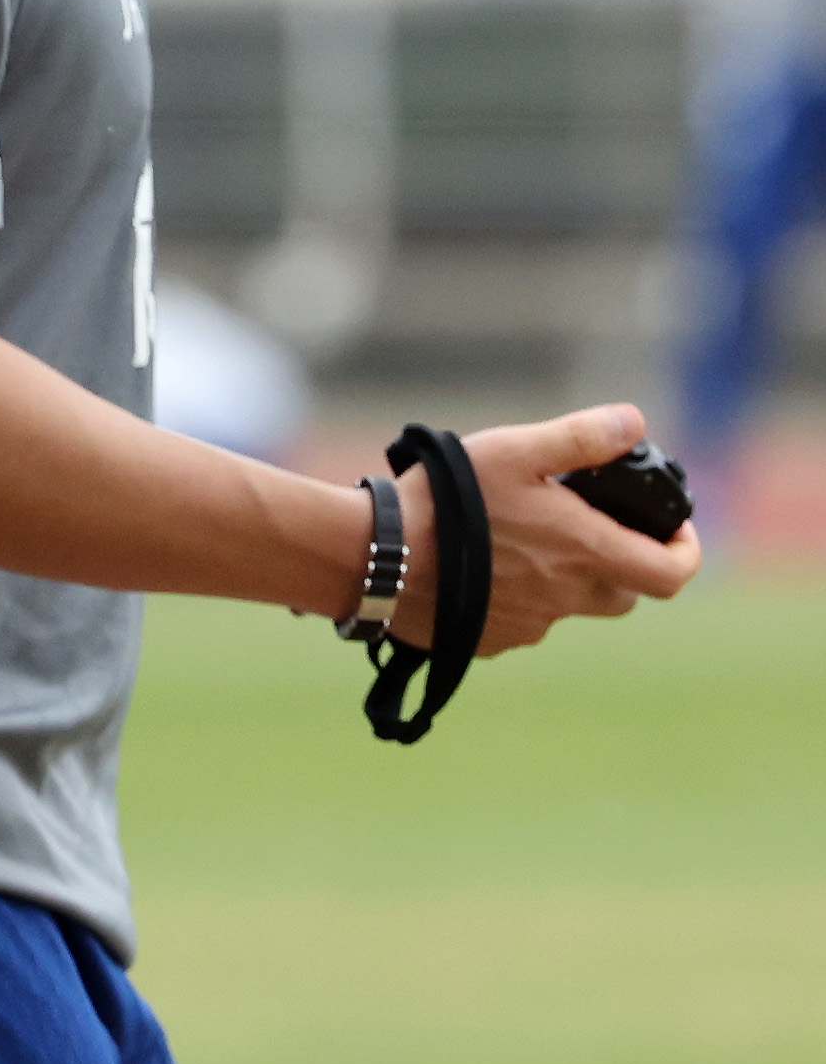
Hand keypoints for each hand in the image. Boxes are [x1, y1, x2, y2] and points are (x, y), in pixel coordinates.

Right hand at [388, 403, 699, 657]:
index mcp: (584, 553)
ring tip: (517, 536)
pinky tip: (478, 566)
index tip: (674, 530)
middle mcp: (566, 600)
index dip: (685, 552)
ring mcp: (528, 627)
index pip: (670, 574)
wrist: (378, 558)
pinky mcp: (490, 641)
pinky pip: (521, 621)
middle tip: (590, 526)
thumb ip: (582, 437)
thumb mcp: (517, 450)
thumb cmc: (446, 500)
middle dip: (620, 563)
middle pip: (622, 592)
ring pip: (568, 607)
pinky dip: (515, 596)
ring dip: (560, 577)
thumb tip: (634, 422)